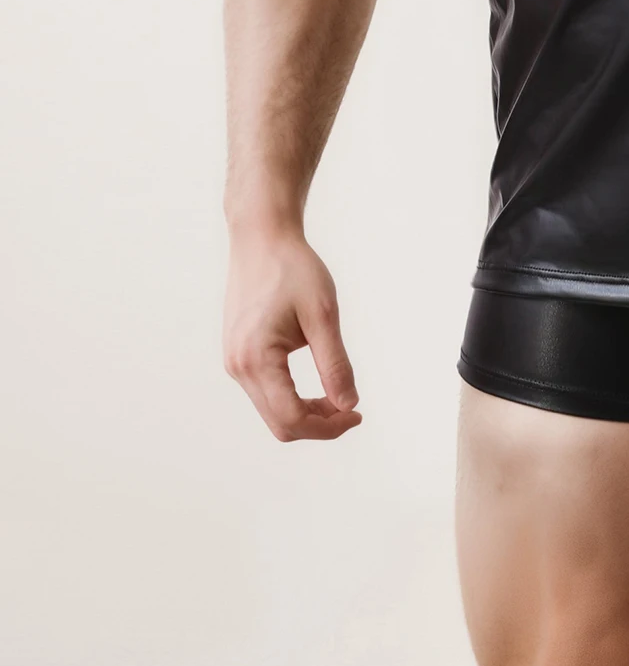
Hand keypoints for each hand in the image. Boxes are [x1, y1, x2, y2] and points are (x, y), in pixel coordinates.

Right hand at [223, 228, 361, 440]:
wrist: (261, 238)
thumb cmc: (294, 269)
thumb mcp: (323, 315)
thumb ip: (335, 363)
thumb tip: (349, 405)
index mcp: (256, 358)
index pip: (291, 418)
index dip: (328, 426)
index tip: (358, 413)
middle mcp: (238, 367)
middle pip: (279, 423)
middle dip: (318, 424)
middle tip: (352, 410)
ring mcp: (234, 363)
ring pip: (270, 411)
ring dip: (305, 413)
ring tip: (338, 396)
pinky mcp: (238, 356)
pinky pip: (264, 394)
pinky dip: (291, 399)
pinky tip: (317, 386)